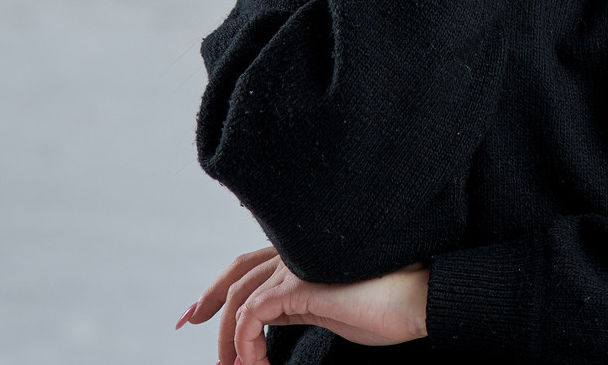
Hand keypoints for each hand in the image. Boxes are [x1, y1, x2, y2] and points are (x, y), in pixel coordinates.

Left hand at [178, 246, 428, 364]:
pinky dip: (245, 342)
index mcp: (307, 257)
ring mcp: (298, 266)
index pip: (252, 265)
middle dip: (208, 300)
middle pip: (237, 272)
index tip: (200, 313)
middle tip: (189, 323)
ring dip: (230, 339)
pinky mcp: (300, 285)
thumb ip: (300, 306)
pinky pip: (252, 315)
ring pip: (240, 298)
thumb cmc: (387, 308)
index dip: (221, 287)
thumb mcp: (332, 309)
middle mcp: (298, 254)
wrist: (418, 301)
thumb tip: (268, 320)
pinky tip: (255, 362)